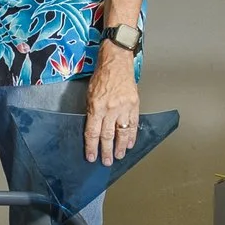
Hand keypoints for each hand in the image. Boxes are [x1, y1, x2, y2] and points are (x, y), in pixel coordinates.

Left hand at [84, 49, 139, 163]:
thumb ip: (91, 112)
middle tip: (106, 162)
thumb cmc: (101, 76)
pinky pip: (133, 124)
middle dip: (106, 151)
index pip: (92, 132)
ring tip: (119, 156)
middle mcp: (110, 109)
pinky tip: (129, 144)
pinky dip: (131, 136)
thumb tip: (93, 129)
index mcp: (97, 106)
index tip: (91, 157)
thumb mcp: (89, 94)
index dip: (91, 146)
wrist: (116, 62)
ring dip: (120, 146)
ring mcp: (124, 107)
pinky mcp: (134, 105)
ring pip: (122, 132)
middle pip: (107, 135)